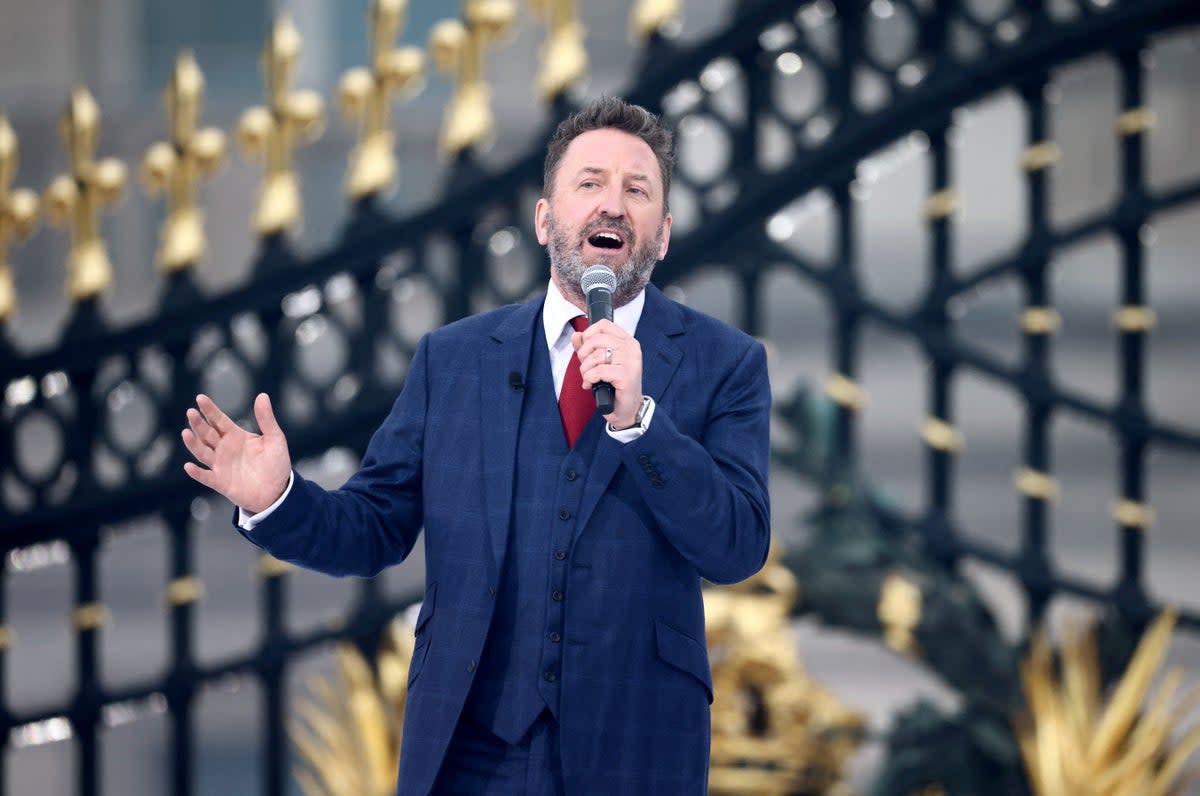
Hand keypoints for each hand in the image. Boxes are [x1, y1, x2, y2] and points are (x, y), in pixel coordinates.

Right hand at [182, 393, 291, 513]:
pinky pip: (206, 477)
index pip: (219, 420)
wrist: (278, 491)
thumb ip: (266, 419)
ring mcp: (221, 465)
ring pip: (203, 452)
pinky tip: (189, 466)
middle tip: (191, 412)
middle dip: (199, 423)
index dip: (210, 410)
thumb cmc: (276, 464)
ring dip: (193, 444)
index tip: (200, 398)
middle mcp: (224, 449)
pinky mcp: (221, 482)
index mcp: (236, 436)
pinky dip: (197, 473)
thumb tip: (262, 395)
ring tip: (186, 433)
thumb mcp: (275, 439)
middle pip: (208, 434)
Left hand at [572, 319, 642, 428]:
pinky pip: (599, 371)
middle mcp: (631, 348)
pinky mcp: (626, 376)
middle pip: (597, 339)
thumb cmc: (614, 385)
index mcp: (627, 341)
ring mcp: (630, 361)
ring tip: (588, 378)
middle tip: (585, 367)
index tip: (586, 350)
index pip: (604, 325)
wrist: (627, 409)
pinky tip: (590, 385)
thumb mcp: (598, 362)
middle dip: (584, 354)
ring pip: (596, 355)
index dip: (589, 335)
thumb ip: (587, 347)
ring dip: (585, 369)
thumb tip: (576, 335)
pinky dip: (589, 378)